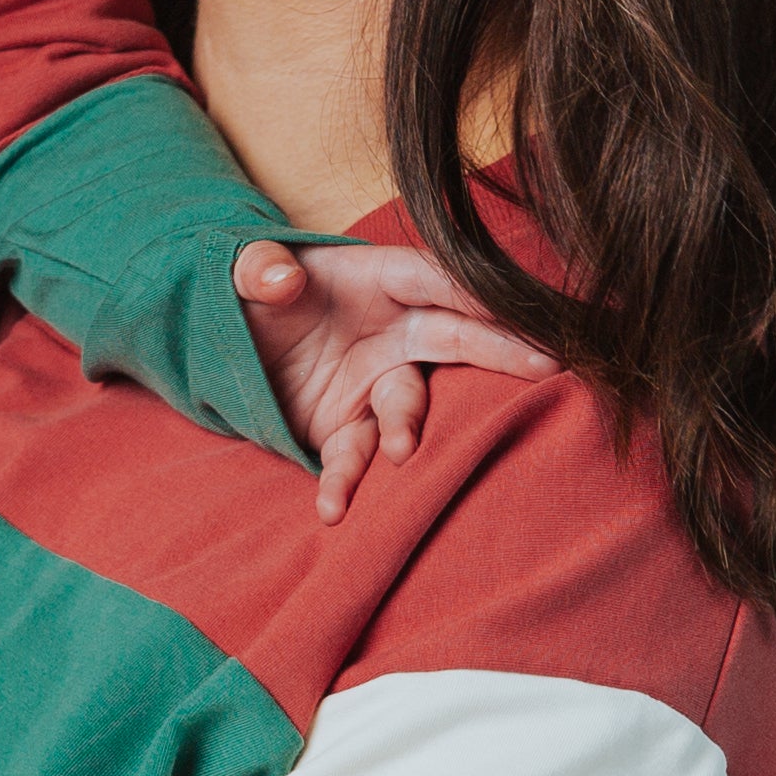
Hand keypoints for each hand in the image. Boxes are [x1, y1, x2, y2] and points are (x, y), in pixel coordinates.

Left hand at [235, 241, 554, 522]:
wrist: (231, 340)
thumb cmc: (250, 290)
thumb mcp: (239, 268)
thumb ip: (255, 266)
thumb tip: (277, 277)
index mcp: (379, 279)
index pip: (436, 277)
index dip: (476, 289)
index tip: (516, 304)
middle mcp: (394, 330)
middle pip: (456, 338)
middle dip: (500, 352)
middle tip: (543, 367)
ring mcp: (377, 381)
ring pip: (408, 406)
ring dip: (407, 429)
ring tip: (402, 452)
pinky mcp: (350, 428)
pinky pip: (354, 457)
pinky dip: (345, 483)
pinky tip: (331, 508)